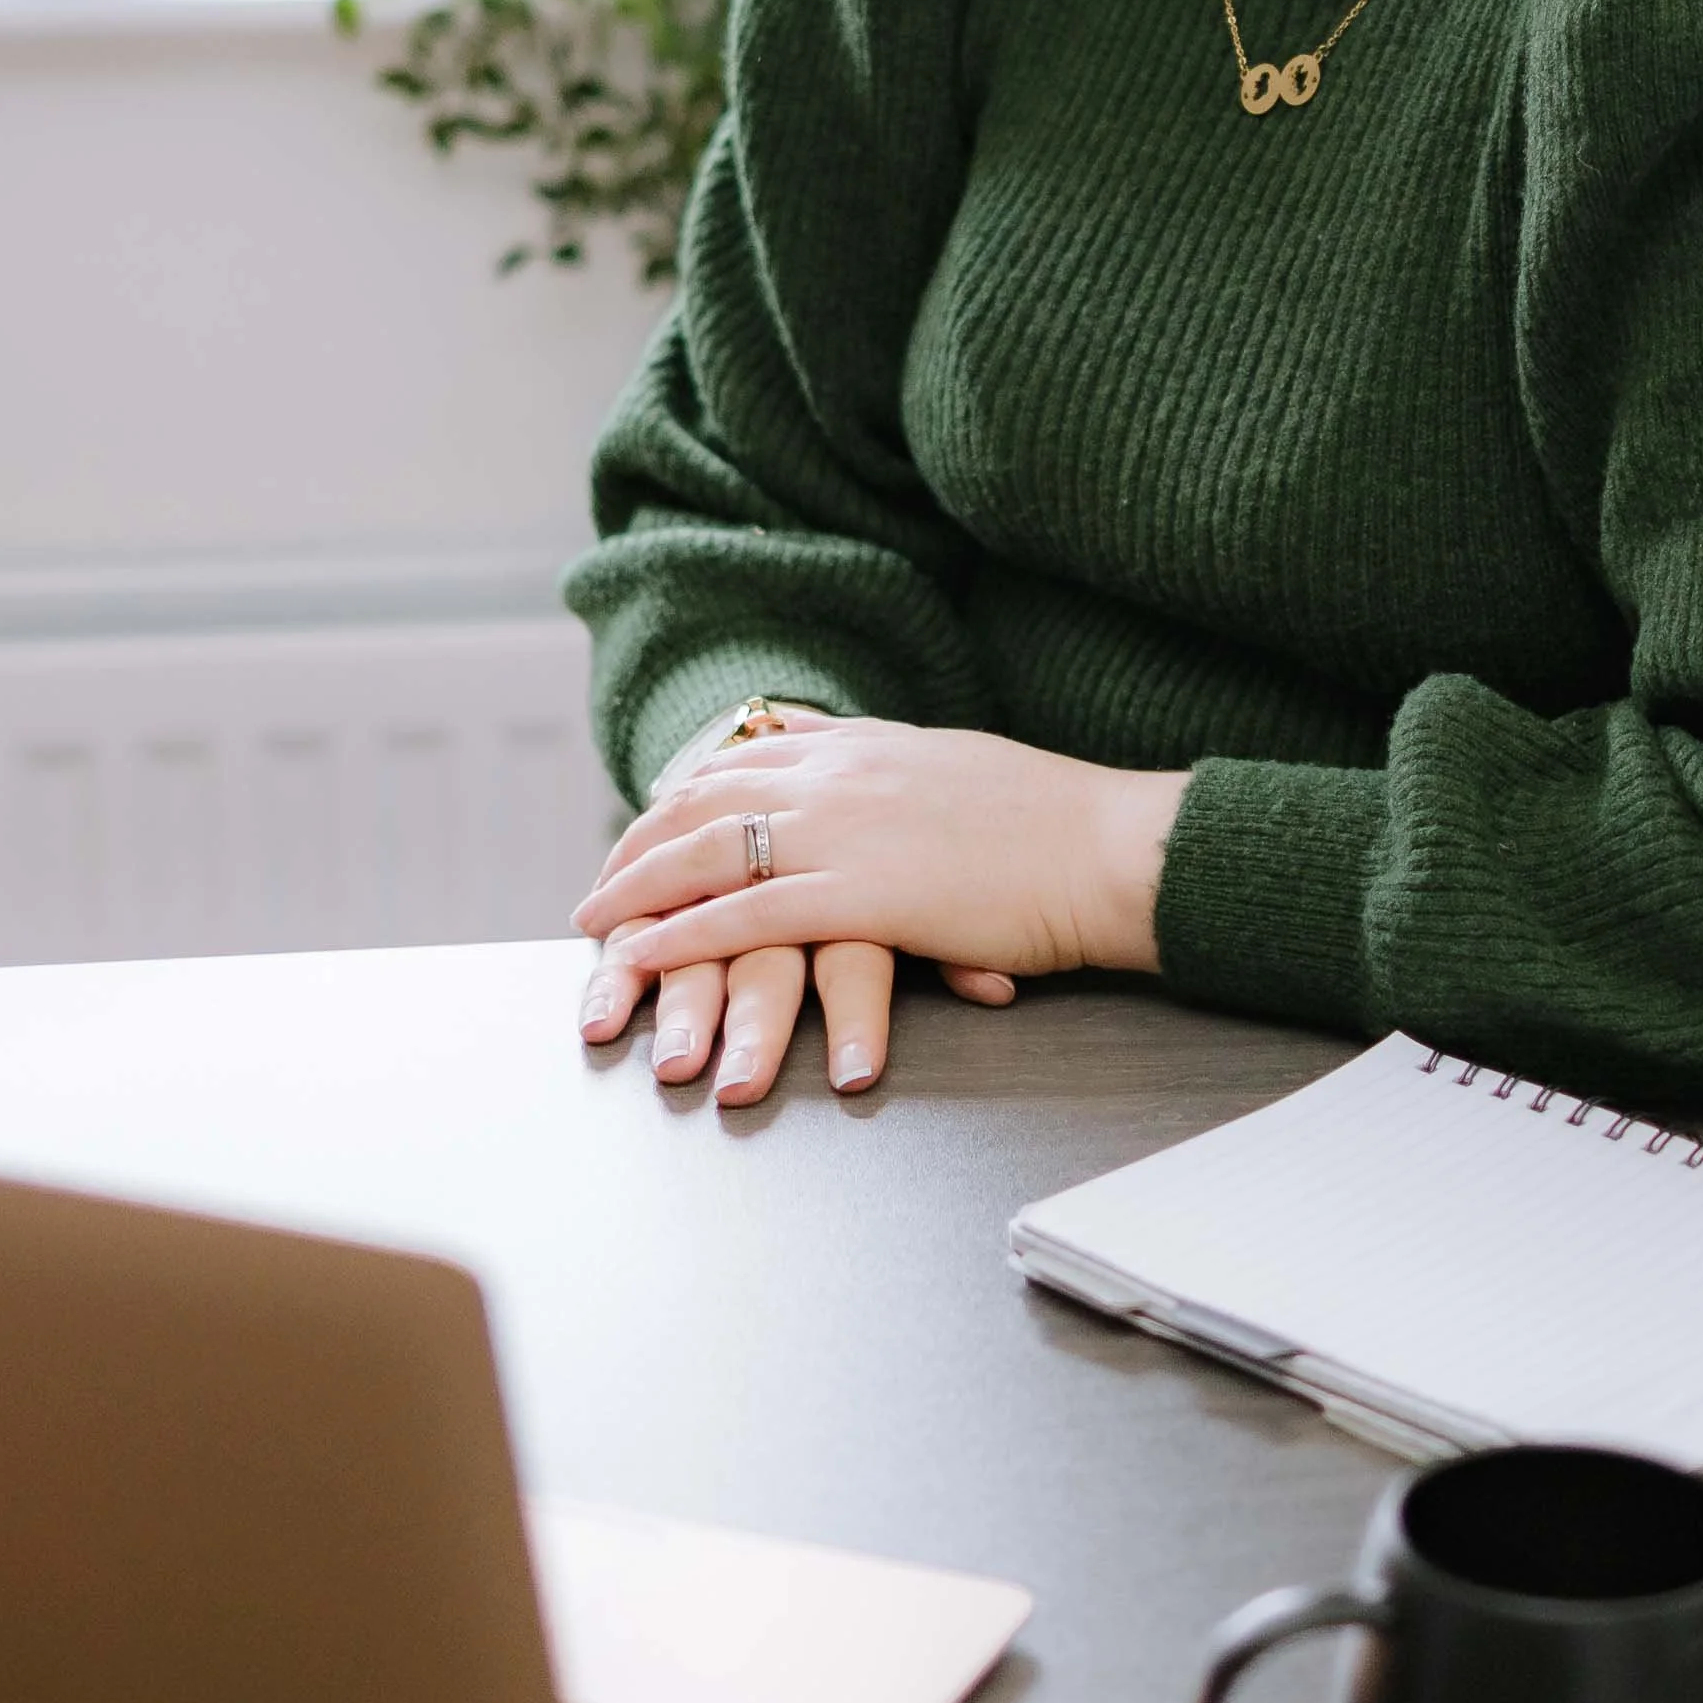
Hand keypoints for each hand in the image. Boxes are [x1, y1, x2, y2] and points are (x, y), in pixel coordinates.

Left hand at [573, 712, 1188, 1104]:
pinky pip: (745, 915)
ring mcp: (845, 832)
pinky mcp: (860, 895)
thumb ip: (894, 764)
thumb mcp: (959, 765)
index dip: (686, 791)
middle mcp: (841, 777)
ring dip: (638, 886)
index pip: (746, 756)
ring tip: (595, 921)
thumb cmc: (1056, 822)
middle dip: (642, 839)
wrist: (1108, 848)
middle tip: (601, 880)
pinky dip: (681, 936)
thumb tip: (855, 757)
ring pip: (709, 851)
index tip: (652, 819)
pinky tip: (641, 956)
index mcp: (868, 746)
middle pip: (707, 797)